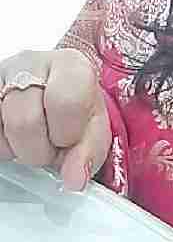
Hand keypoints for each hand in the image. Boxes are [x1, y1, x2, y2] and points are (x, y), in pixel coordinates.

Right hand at [0, 49, 110, 191]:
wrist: (58, 94)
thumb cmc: (78, 110)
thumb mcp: (94, 130)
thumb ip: (88, 154)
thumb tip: (74, 179)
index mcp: (71, 66)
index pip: (65, 103)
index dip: (66, 133)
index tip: (69, 138)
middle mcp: (32, 62)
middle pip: (25, 120)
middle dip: (39, 149)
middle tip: (49, 145)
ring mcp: (3, 75)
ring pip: (0, 127)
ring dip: (18, 147)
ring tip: (34, 139)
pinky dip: (2, 143)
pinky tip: (14, 136)